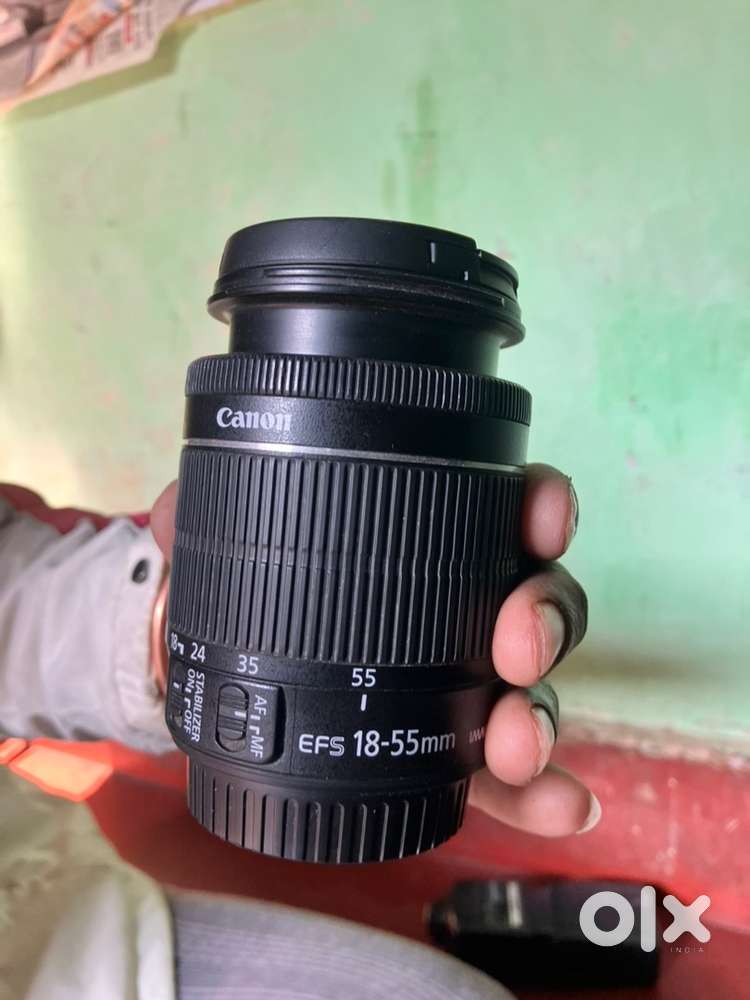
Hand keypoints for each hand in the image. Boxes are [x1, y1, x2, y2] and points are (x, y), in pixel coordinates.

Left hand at [151, 463, 595, 838]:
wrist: (229, 685)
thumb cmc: (244, 600)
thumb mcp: (221, 550)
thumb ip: (200, 518)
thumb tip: (174, 510)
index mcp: (428, 542)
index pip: (504, 508)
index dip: (539, 505)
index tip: (541, 519)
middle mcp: (465, 605)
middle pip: (538, 599)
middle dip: (544, 617)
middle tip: (515, 646)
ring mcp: (464, 682)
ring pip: (532, 687)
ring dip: (542, 714)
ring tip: (516, 747)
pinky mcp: (449, 755)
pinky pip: (507, 774)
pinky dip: (542, 792)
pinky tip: (565, 809)